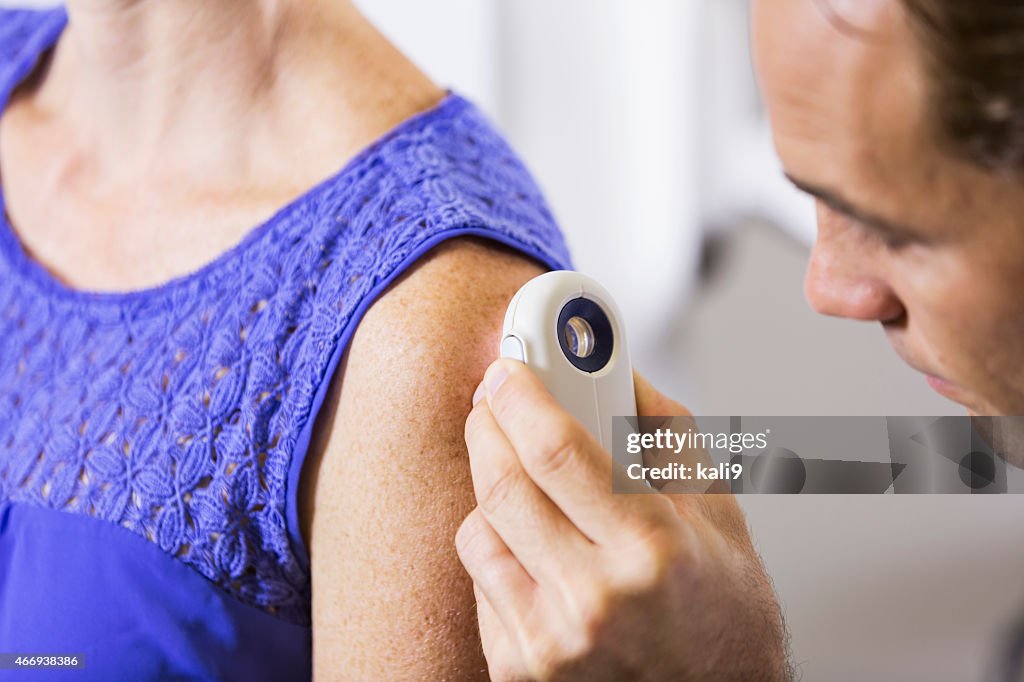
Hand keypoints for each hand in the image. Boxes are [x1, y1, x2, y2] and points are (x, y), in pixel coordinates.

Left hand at [457, 359, 789, 680]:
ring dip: (490, 485)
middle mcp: (594, 602)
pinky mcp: (519, 668)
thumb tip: (614, 368)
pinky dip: (499, 546)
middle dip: (488, 425)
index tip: (507, 370)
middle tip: (495, 401)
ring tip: (523, 475)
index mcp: (652, 552)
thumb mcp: (719, 512)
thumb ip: (665, 431)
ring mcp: (550, 642)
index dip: (522, 397)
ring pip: (479, 530)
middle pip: (503, 484)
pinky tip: (534, 542)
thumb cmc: (725, 614)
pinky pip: (481, 580)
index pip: (557, 451)